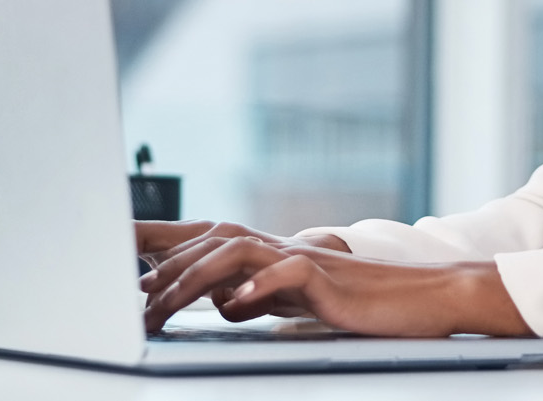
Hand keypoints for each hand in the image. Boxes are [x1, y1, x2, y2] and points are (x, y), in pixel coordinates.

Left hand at [135, 220, 348, 319]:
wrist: (410, 295)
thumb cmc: (351, 298)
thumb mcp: (291, 299)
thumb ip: (256, 295)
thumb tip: (225, 301)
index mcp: (267, 254)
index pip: (208, 241)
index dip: (167, 249)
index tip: (132, 272)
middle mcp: (277, 248)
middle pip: (213, 240)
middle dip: (170, 264)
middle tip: (140, 294)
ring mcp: (301, 258)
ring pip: (239, 250)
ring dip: (198, 273)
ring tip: (171, 299)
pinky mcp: (325, 279)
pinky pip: (288, 273)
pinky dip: (260, 285)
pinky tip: (237, 301)